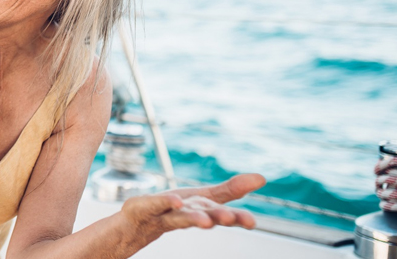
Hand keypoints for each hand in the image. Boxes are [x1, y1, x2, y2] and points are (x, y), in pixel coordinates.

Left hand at [120, 173, 264, 242]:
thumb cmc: (174, 209)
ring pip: (181, 218)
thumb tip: (262, 178)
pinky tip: (176, 201)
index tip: (253, 223)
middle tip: (231, 219)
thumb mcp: (203, 197)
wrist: (137, 222)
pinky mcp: (145, 208)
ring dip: (194, 219)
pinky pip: (156, 205)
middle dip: (217, 218)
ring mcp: (164, 214)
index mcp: (201, 212)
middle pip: (204, 215)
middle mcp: (185, 216)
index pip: (221, 214)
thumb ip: (230, 190)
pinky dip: (166, 203)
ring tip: (206, 222)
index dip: (237, 218)